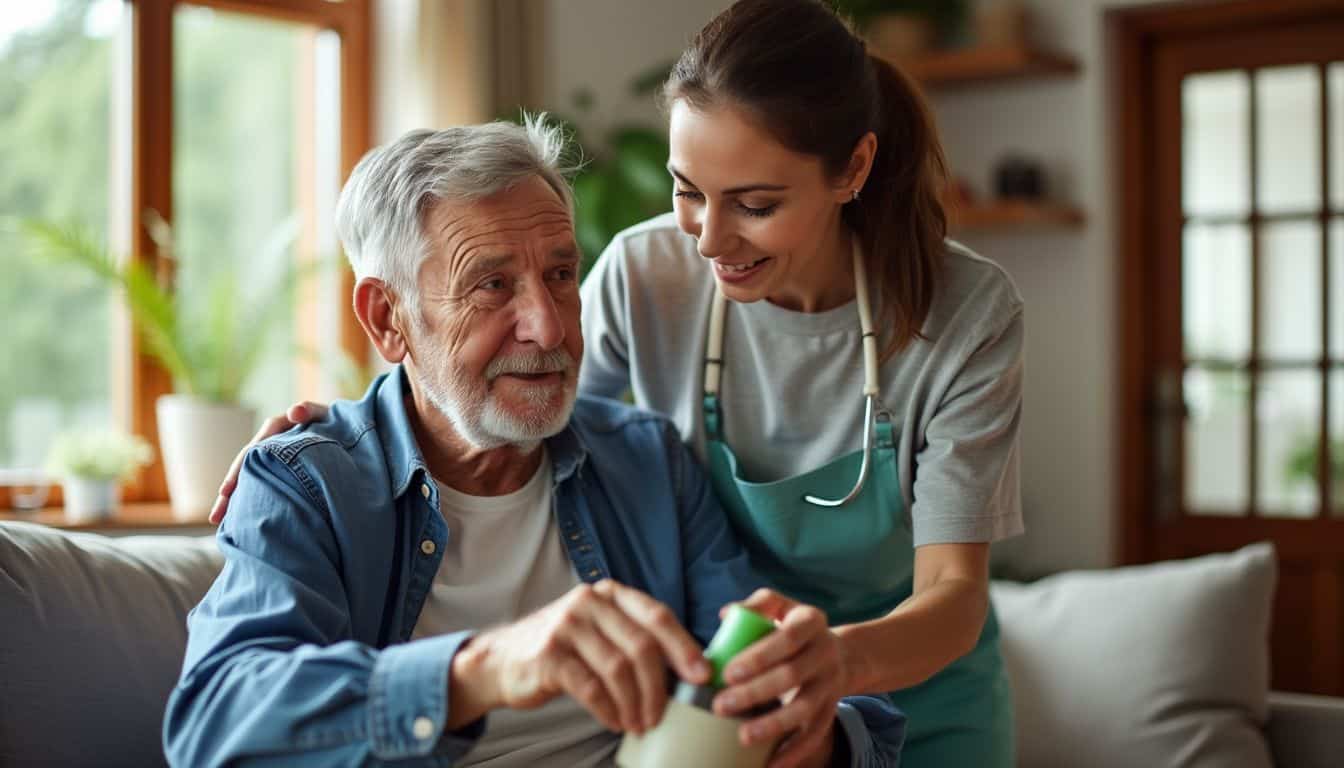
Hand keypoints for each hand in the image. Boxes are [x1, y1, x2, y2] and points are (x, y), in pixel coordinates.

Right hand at [209, 401, 329, 523]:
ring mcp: (272, 458)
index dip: (239, 471)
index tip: (227, 491)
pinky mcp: (278, 470)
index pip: (251, 451)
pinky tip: (239, 520)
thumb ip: (311, 411)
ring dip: (234, 500)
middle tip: (216, 516)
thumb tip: (294, 411)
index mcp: (276, 429)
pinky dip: (250, 500)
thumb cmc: (334, 420)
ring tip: (218, 522)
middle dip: (229, 492)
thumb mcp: (324, 414)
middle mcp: (268, 444)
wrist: (343, 429)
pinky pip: (260, 485)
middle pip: (244, 468)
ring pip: (250, 479)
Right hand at [453, 580, 710, 733]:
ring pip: (618, 668)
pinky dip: (608, 709)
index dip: (683, 647)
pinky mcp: (549, 654)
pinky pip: (591, 687)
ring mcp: (566, 625)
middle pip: (641, 645)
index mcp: (610, 593)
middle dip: (658, 686)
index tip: (701, 676)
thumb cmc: (565, 649)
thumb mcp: (601, 631)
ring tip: (639, 723)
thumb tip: (688, 670)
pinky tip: (615, 721)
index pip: (657, 615)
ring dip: (634, 703)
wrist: (503, 660)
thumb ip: (635, 638)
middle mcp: (589, 601)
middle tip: (661, 714)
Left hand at [713, 589, 849, 767]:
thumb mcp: (780, 606)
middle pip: (792, 676)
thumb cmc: (792, 628)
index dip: (759, 656)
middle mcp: (826, 652)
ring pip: (804, 709)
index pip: (788, 638)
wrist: (839, 654)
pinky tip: (770, 764)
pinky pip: (814, 735)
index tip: (728, 673)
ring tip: (742, 737)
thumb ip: (755, 605)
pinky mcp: (831, 710)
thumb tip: (727, 615)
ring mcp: (831, 684)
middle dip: (754, 693)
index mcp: (811, 621)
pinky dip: (794, 752)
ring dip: (773, 725)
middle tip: (720, 706)